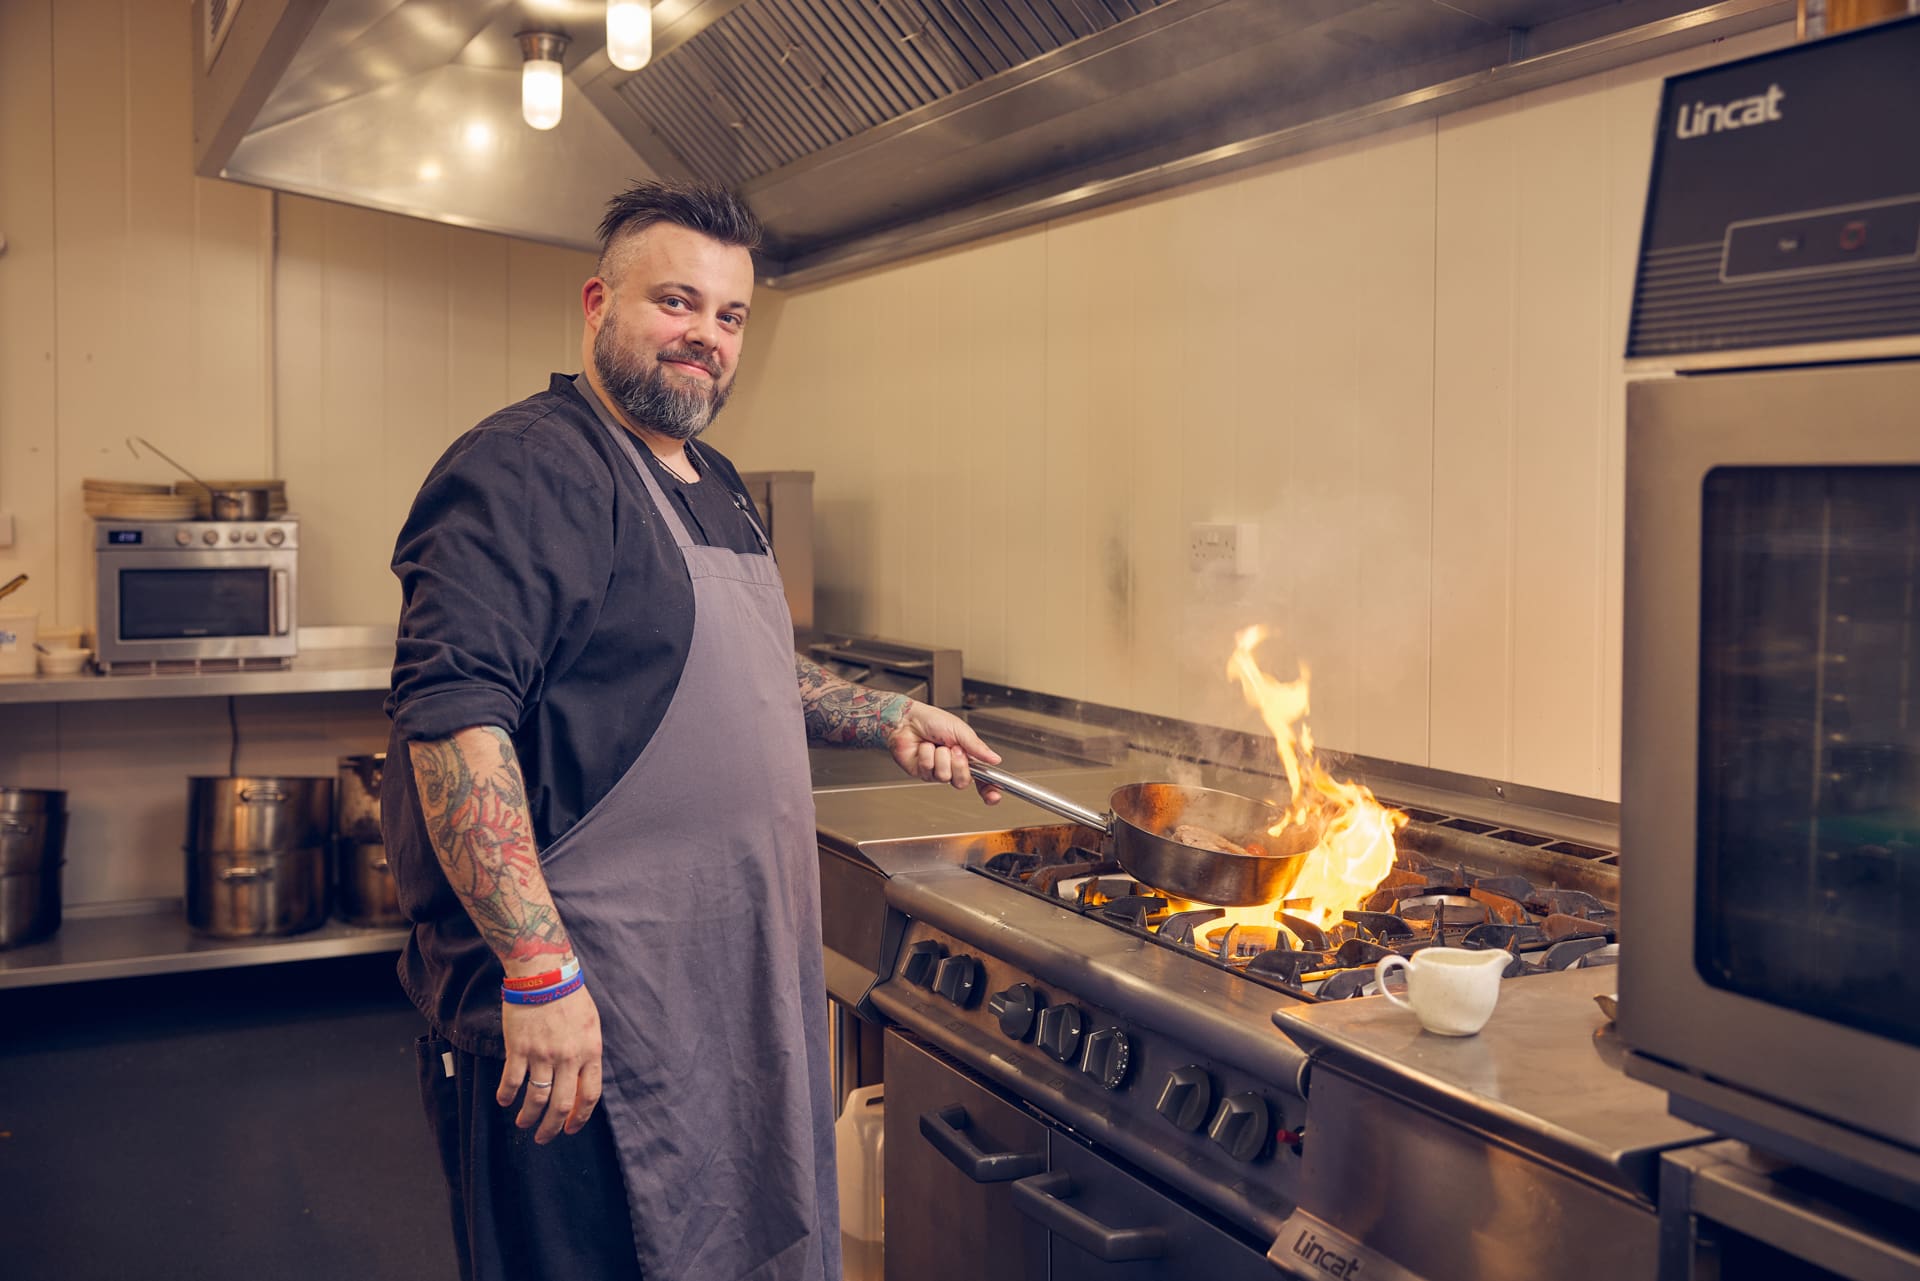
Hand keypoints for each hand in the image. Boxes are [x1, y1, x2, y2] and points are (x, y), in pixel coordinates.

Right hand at [498, 985, 603, 1143]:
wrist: (544, 974)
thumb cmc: (570, 996)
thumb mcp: (591, 1025)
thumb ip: (588, 1053)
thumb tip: (582, 1081)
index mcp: (590, 1052)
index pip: (589, 1096)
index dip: (579, 1118)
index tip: (570, 1128)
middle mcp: (568, 1058)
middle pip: (561, 1105)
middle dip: (552, 1128)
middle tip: (543, 1138)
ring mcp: (542, 1054)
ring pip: (536, 1099)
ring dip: (528, 1117)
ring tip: (523, 1124)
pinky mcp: (519, 1048)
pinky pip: (512, 1081)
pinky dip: (506, 1095)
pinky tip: (504, 1101)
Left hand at [887, 701, 1003, 803]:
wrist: (908, 719)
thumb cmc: (932, 720)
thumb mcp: (960, 730)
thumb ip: (977, 747)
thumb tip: (994, 759)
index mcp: (966, 756)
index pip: (982, 779)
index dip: (989, 790)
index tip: (994, 795)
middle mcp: (952, 766)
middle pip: (963, 782)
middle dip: (959, 764)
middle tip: (953, 748)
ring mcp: (937, 771)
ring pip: (945, 777)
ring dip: (941, 757)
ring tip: (936, 745)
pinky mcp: (922, 772)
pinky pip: (929, 771)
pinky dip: (927, 755)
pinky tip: (924, 747)